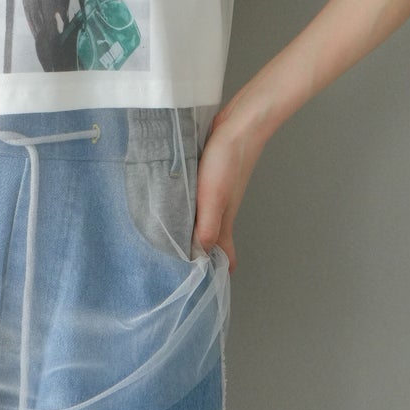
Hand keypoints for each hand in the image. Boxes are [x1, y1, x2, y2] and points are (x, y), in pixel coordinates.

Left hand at [189, 115, 263, 273]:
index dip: (218, 271)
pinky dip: (189, 211)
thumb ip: (208, 225)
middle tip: (176, 266)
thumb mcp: (214, 197)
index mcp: (224, 220)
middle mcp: (222, 211)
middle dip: (200, 256)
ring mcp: (217, 194)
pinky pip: (199, 202)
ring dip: (193, 232)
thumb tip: (199, 255)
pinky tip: (175, 206)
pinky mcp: (209, 178)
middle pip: (213, 241)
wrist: (239, 125)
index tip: (200, 284)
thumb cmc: (228, 162)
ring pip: (206, 221)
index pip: (225, 255)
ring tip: (170, 241)